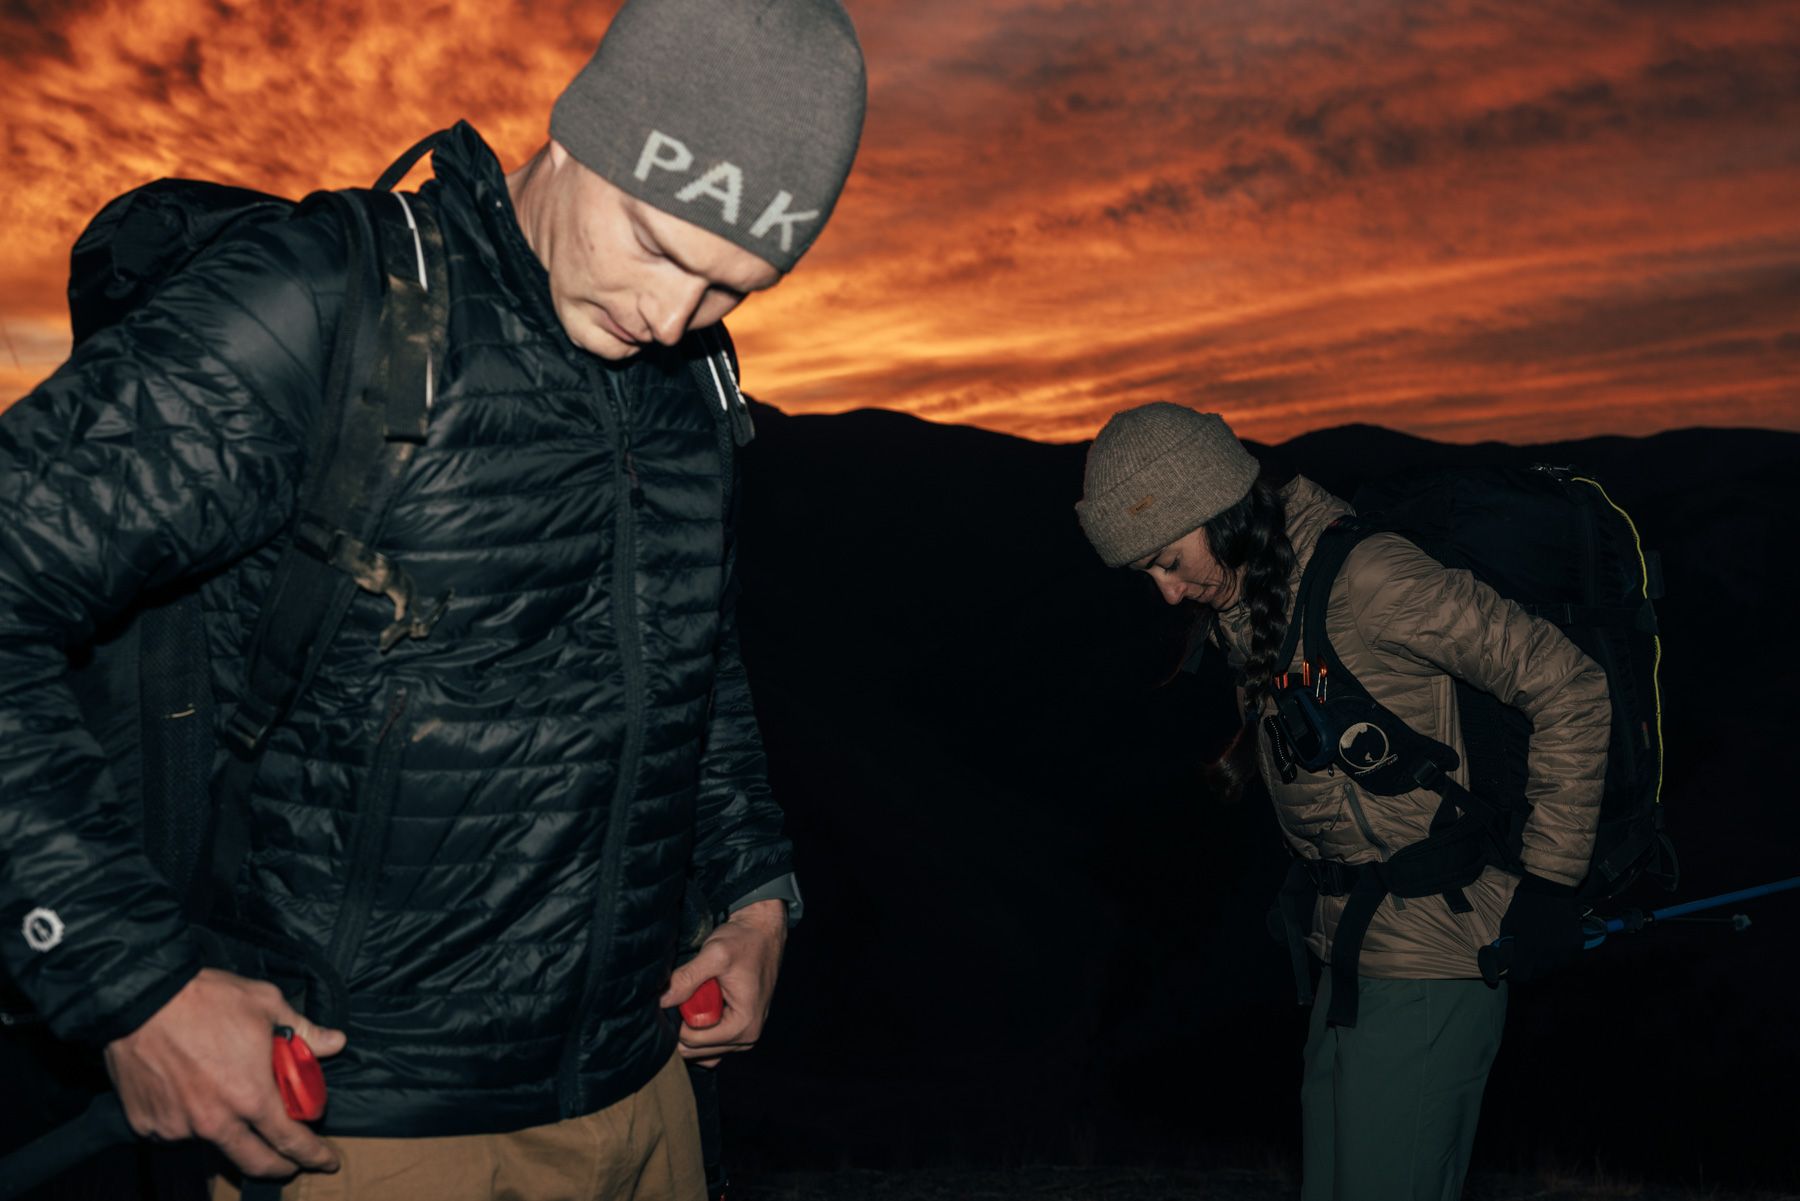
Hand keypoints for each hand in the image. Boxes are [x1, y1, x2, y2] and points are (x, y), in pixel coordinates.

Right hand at [103, 967, 345, 1178]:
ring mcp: (178, 1127)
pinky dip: (189, 1120)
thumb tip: (335, 1043)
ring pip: (212, 1143)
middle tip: (290, 1162)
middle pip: (254, 1163)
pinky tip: (190, 1094)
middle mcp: (215, 1122)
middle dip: (279, 1167)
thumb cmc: (205, 998)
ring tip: (228, 1102)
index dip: (313, 1155)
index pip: (291, 1141)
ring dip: (229, 1132)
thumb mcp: (267, 1004)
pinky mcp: (147, 1124)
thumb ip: (303, 1032)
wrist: (140, 997)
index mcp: (251, 1097)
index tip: (326, 1161)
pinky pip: (176, 1131)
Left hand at [659, 898, 785, 1067]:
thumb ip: (687, 979)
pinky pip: (711, 1043)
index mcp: (744, 1025)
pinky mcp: (739, 1029)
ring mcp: (744, 1036)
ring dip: (691, 1026)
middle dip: (684, 1024)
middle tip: (690, 991)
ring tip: (697, 995)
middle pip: (695, 1049)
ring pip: (700, 1049)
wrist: (763, 930)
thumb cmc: (745, 941)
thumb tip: (661, 1001)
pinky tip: (700, 1004)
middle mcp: (747, 1037)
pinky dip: (700, 1029)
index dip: (677, 1019)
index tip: (680, 993)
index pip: (692, 1041)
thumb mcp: (715, 955)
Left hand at [1490, 873, 1585, 981]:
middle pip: (1537, 974)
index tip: (1514, 968)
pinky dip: (1560, 958)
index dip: (1515, 974)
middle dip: (1530, 968)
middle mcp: (1548, 956)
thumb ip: (1506, 946)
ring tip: (1541, 950)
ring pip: (1553, 969)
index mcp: (1528, 951)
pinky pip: (1567, 961)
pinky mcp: (1576, 947)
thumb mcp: (1508, 925)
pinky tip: (1554, 947)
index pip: (1521, 977)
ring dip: (1546, 964)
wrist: (1550, 889)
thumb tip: (1505, 960)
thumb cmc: (1525, 906)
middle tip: (1527, 957)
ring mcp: (1564, 952)